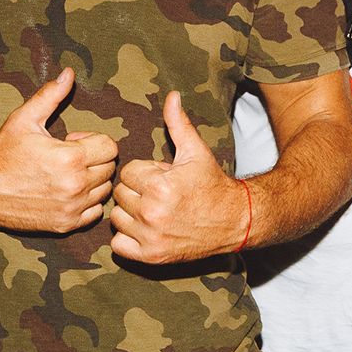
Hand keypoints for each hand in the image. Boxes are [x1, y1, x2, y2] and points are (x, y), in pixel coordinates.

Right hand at [0, 68, 117, 231]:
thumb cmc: (3, 153)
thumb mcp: (24, 119)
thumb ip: (51, 95)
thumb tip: (68, 73)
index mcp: (71, 158)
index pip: (110, 147)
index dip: (93, 140)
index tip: (72, 141)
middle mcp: (75, 185)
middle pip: (109, 168)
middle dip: (94, 159)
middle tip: (68, 157)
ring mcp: (72, 207)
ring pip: (104, 190)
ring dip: (92, 180)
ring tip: (67, 174)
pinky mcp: (66, 224)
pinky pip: (95, 212)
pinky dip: (87, 202)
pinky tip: (67, 192)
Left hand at [110, 92, 245, 263]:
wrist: (235, 221)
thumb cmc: (212, 183)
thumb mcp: (196, 151)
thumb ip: (178, 123)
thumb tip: (172, 95)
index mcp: (160, 185)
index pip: (127, 172)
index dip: (144, 172)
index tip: (161, 177)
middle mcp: (153, 213)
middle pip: (120, 194)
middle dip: (137, 191)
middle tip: (159, 194)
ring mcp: (151, 237)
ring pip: (116, 218)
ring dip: (130, 213)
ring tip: (152, 210)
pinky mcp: (150, 256)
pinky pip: (117, 244)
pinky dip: (127, 237)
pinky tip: (146, 228)